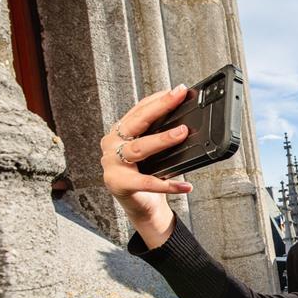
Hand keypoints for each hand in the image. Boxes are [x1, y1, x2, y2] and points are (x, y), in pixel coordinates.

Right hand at [100, 85, 191, 246]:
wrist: (141, 207)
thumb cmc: (146, 174)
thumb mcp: (153, 151)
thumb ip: (160, 135)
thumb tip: (186, 120)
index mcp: (119, 132)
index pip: (139, 110)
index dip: (158, 99)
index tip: (178, 90)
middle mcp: (111, 145)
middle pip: (137, 122)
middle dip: (160, 107)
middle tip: (178, 97)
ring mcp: (112, 164)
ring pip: (139, 148)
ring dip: (162, 139)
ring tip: (182, 133)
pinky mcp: (119, 184)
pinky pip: (147, 182)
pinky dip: (168, 184)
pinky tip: (185, 185)